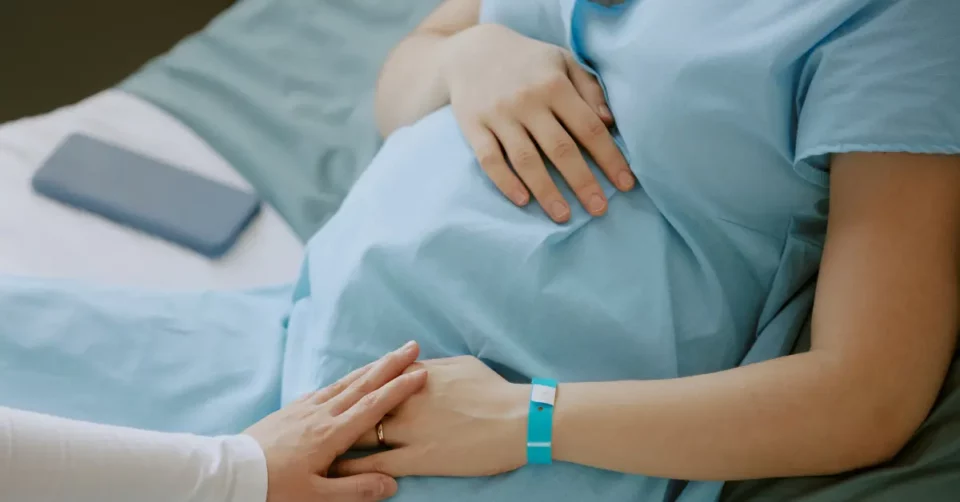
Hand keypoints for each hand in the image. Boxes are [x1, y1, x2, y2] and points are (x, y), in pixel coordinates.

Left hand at [244, 341, 426, 501]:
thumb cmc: (273, 488)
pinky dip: (341, 381)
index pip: (374, 405)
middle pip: (362, 384)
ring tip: (387, 357)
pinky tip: (344, 381)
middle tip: (412, 346)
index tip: (421, 372)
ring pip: (344, 383)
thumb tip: (392, 484)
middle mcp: (321, 414)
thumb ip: (355, 489)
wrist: (230, 473)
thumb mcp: (316, 497)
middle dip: (390, 365)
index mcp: (332, 434)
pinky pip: (323, 390)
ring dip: (369, 368)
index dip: (399, 389)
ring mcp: (304, 408)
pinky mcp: (289, 410)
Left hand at [334, 356, 529, 477]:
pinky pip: (377, 462)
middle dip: (338, 409)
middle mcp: (406, 402)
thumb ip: (432, 368)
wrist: (521, 419)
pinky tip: (337, 469)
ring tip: (317, 439)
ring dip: (340, 433)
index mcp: (415, 380)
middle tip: (312, 416)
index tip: (338, 390)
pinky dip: (355, 465)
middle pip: (362, 402)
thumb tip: (415, 366)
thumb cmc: (497, 391)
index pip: (376, 380)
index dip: (358, 385)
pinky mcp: (418, 457)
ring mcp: (410, 430)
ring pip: (363, 430)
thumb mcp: (461, 365)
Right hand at [441, 24, 633, 222]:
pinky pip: (490, 160)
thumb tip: (610, 123)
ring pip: (526, 160)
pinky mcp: (473, 127)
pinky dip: (506, 182)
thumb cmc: (528, 62)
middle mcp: (527, 101)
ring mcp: (499, 115)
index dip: (609, 158)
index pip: (588, 128)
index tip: (625, 184)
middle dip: (583, 182)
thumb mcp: (563, 62)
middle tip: (599, 209)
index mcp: (554, 85)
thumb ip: (589, 89)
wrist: (471, 50)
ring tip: (564, 216)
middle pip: (560, 149)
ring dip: (547, 191)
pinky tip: (524, 201)